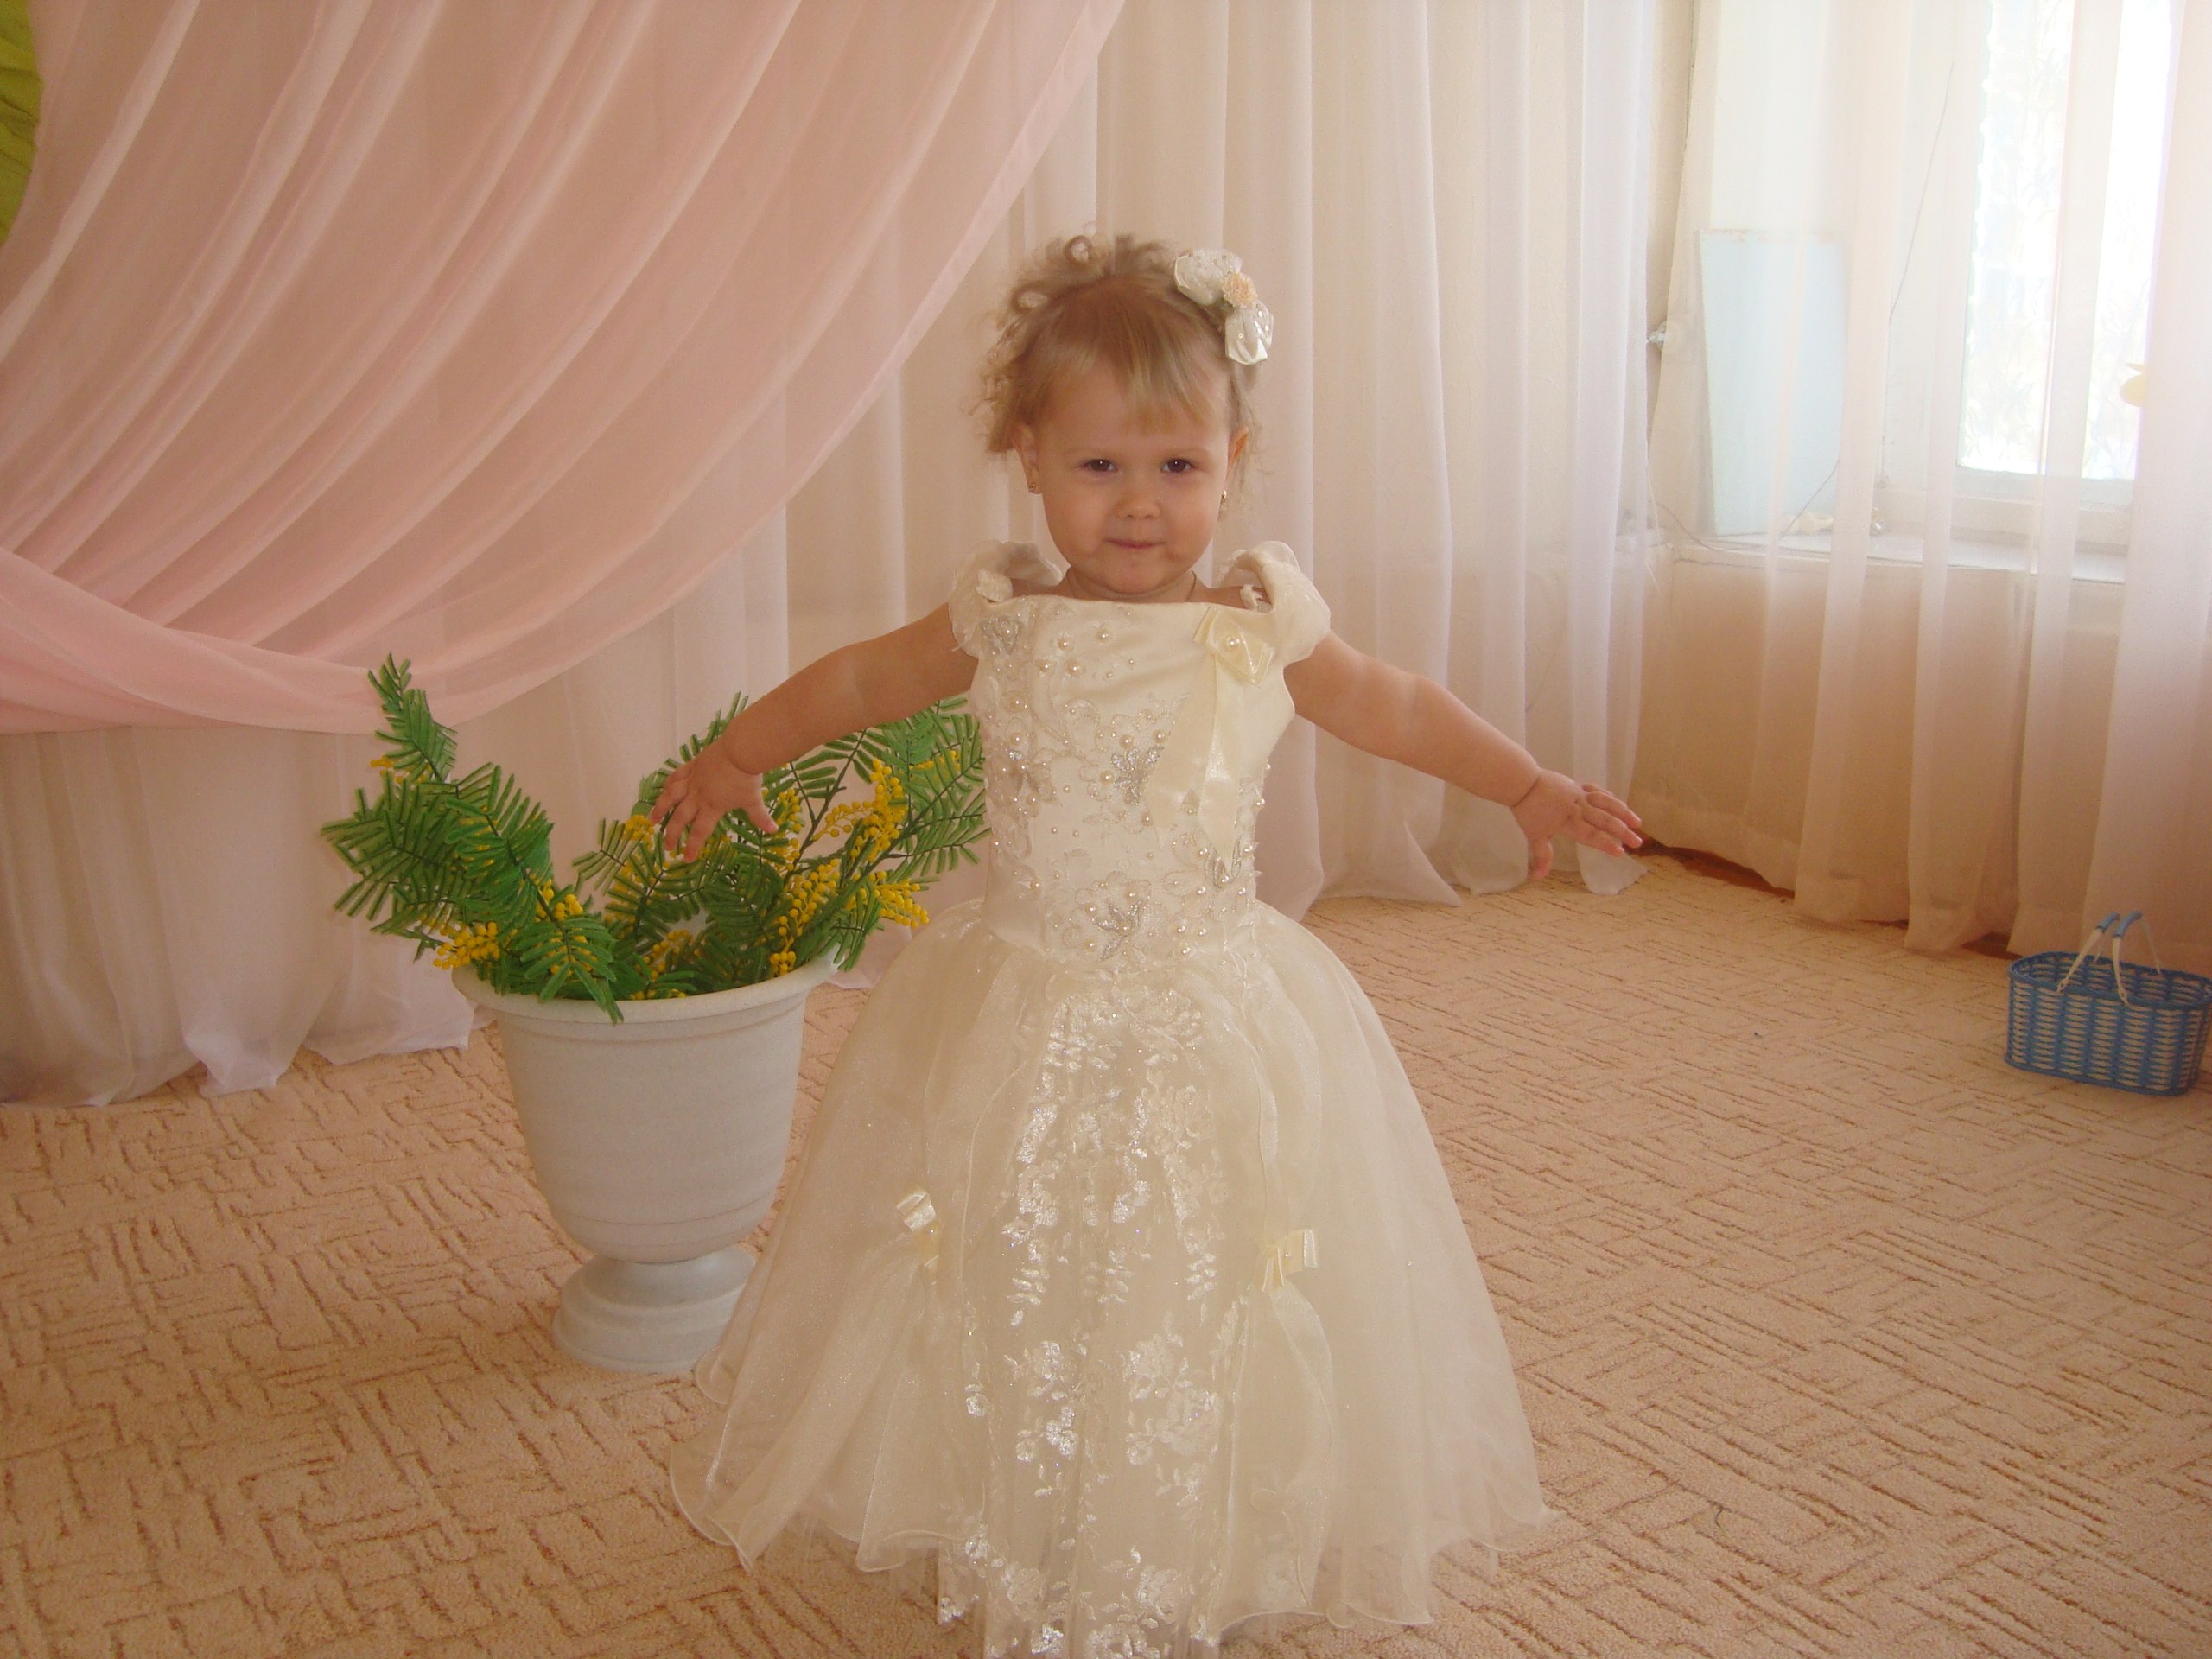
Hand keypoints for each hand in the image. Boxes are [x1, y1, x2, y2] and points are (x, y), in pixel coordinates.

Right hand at [649, 738, 777, 860]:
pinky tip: (664, 789)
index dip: (692, 846)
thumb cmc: (747, 777)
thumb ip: (759, 816)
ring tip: (652, 820)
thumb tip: (773, 831)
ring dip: (661, 809)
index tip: (686, 859)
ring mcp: (693, 780)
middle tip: (667, 847)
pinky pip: (676, 775)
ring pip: (671, 796)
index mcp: (712, 806)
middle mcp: (698, 796)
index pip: (700, 831)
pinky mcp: (693, 765)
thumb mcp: (754, 799)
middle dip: (673, 834)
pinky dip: (669, 783)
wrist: (740, 750)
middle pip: (681, 818)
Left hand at [1509, 770, 1643, 879]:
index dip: (1605, 844)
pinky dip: (1609, 797)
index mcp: (1568, 821)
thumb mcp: (1534, 835)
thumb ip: (1542, 855)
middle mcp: (1579, 808)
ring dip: (1623, 812)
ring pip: (1607, 803)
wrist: (1522, 781)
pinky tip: (1618, 804)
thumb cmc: (1527, 810)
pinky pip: (1598, 790)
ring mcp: (1580, 795)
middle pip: (1605, 820)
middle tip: (1637, 842)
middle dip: (1623, 832)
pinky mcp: (1578, 786)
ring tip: (1637, 823)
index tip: (1620, 852)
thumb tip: (1539, 877)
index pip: (1591, 835)